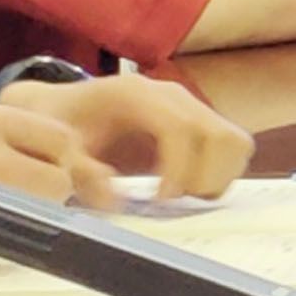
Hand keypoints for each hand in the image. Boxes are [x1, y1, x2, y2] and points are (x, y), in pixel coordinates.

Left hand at [39, 71, 250, 202]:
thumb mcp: (59, 149)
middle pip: (221, 136)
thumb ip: (81, 173)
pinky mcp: (201, 124)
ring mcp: (192, 108)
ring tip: (178, 193)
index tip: (159, 200)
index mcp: (138, 94)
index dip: (179, 170)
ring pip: (235, 143)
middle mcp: (174, 96)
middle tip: (168, 199)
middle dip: (201, 178)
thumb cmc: (61, 127)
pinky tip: (185, 186)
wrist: (65, 110)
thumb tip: (113, 199)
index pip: (182, 128)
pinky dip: (218, 175)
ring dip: (215, 177)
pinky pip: (233, 150)